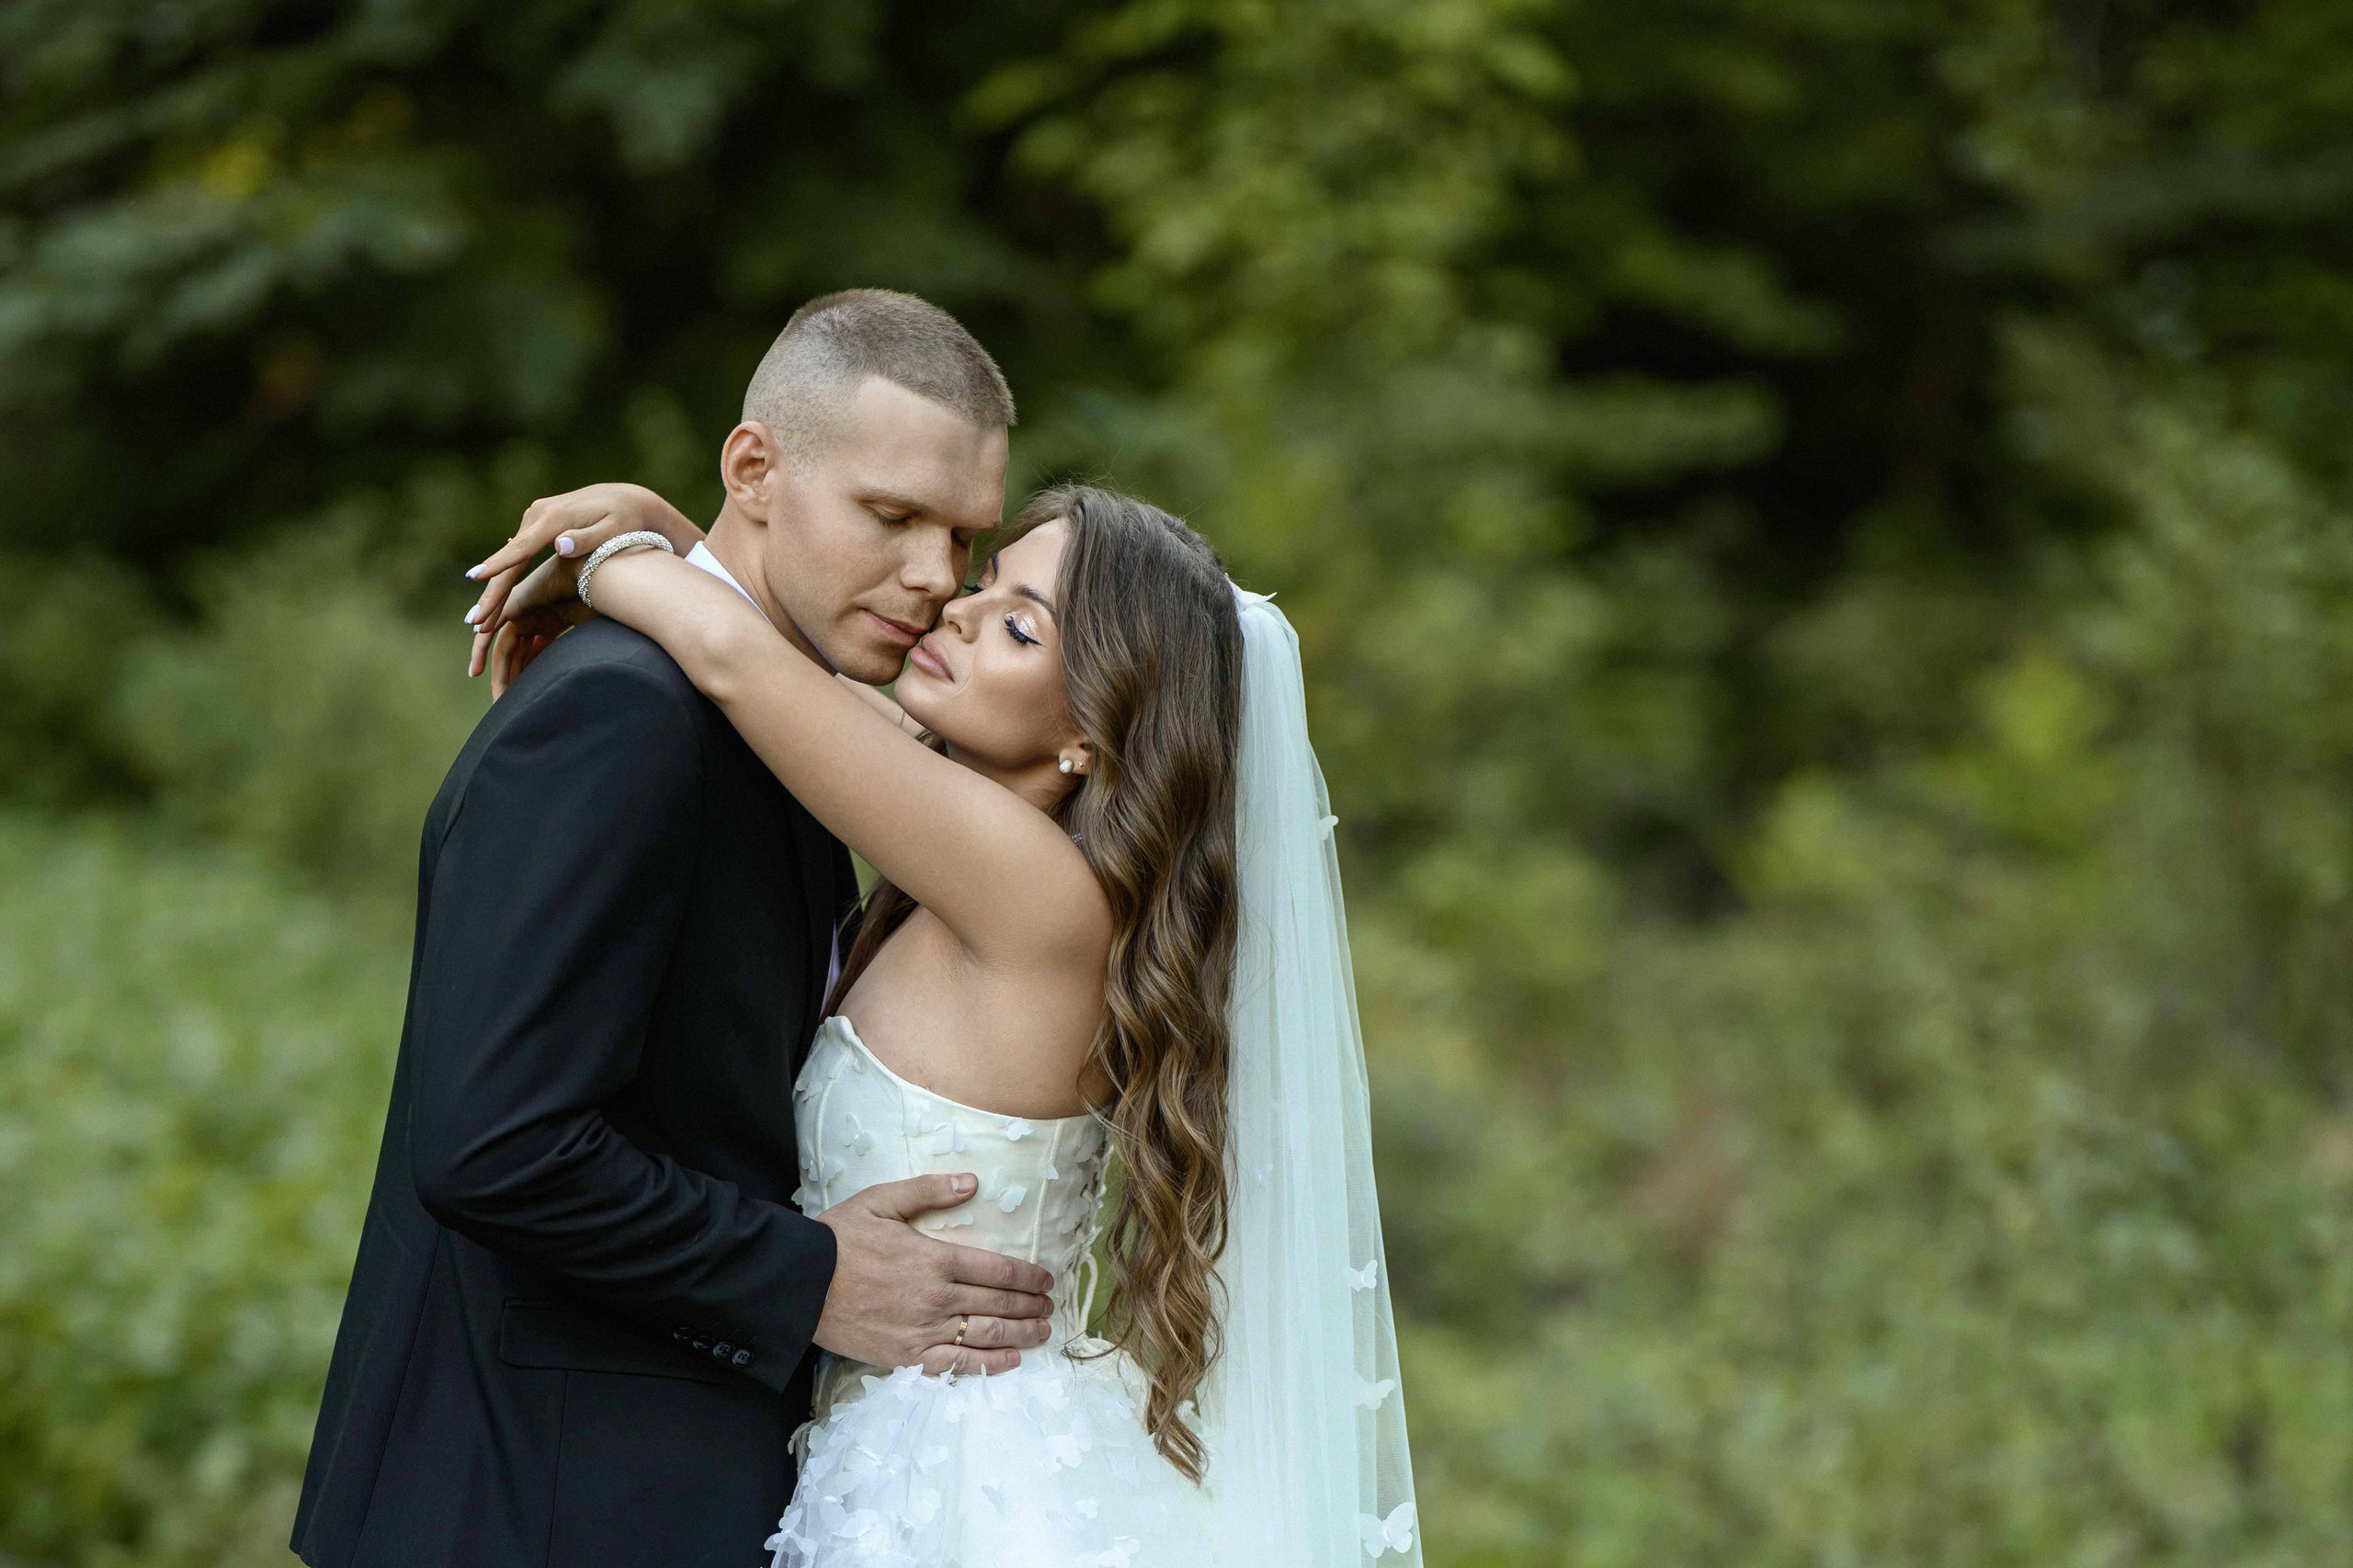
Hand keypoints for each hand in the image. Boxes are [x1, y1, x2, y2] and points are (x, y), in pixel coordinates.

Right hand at [463, 483, 704, 679]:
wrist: (630, 499)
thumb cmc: (628, 520)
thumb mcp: (614, 531)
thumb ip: (587, 540)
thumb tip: (558, 546)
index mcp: (555, 518)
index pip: (522, 548)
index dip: (499, 565)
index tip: (476, 578)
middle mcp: (540, 513)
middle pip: (510, 558)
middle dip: (491, 591)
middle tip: (473, 621)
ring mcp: (537, 516)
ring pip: (512, 558)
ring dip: (496, 589)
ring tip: (479, 621)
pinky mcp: (539, 521)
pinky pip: (519, 553)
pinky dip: (507, 576)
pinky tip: (495, 599)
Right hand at [814, 1174, 1057, 1376]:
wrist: (799, 1285)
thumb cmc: (838, 1239)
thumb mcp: (881, 1201)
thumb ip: (929, 1190)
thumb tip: (972, 1181)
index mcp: (935, 1258)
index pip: (998, 1269)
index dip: (1028, 1276)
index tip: (1045, 1279)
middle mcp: (937, 1298)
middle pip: (998, 1303)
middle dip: (1030, 1305)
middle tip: (1049, 1306)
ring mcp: (923, 1331)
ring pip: (985, 1335)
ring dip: (1021, 1333)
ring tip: (1042, 1332)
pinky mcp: (907, 1357)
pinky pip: (957, 1366)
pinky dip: (989, 1364)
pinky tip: (1010, 1361)